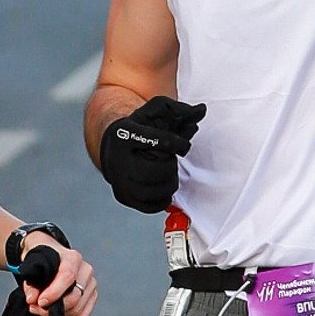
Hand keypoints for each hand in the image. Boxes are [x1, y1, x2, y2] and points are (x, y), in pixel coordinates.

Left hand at [17, 230, 97, 315]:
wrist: (53, 258)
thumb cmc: (44, 260)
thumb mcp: (32, 266)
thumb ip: (30, 284)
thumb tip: (32, 299)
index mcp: (72, 258)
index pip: (68, 277)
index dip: (54, 293)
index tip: (41, 302)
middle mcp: (86, 271)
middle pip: (75, 297)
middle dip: (53, 308)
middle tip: (36, 308)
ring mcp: (91, 284)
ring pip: (78, 310)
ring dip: (58, 315)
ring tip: (43, 311)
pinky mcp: (92, 296)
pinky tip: (56, 315)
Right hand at [98, 95, 205, 209]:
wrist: (113, 147)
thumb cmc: (138, 129)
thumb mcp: (154, 112)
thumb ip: (179, 110)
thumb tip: (201, 111)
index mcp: (124, 134)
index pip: (159, 142)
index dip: (178, 144)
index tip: (182, 146)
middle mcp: (118, 159)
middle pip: (158, 169)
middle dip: (171, 165)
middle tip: (168, 160)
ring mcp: (119, 181)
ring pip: (156, 189)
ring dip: (169, 182)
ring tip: (166, 172)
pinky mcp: (124, 197)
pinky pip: (152, 205)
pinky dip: (163, 197)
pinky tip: (162, 185)